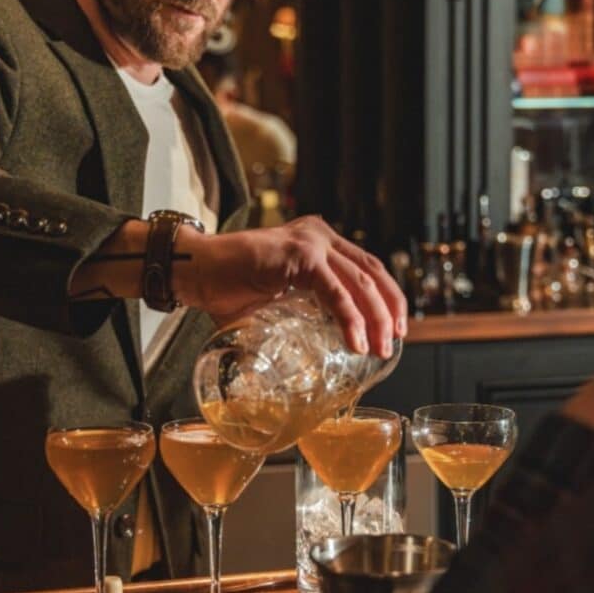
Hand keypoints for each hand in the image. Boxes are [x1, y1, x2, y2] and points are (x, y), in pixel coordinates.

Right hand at [177, 215, 407, 356]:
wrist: (195, 271)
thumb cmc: (227, 288)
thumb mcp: (276, 300)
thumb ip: (298, 315)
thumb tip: (309, 357)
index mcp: (319, 242)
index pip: (368, 267)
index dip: (388, 297)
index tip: (398, 327)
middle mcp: (320, 235)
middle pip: (371, 273)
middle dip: (388, 311)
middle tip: (393, 343)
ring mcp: (311, 242)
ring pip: (359, 283)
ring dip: (375, 320)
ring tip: (379, 349)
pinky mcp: (299, 255)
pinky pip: (334, 290)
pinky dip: (349, 318)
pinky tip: (356, 342)